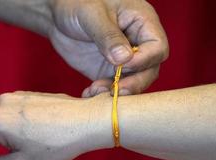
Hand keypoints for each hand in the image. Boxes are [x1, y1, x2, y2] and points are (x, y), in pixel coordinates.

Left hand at [49, 0, 168, 95]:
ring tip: (95, 91)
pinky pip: (112, 87)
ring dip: (116, 92)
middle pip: (149, 70)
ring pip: (132, 83)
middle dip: (134, 83)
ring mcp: (123, 60)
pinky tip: (89, 93)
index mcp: (142, 23)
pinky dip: (102, 94)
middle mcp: (137, 43)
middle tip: (116, 91)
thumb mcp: (92, 14)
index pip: (157, 47)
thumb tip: (124, 59)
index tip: (123, 65)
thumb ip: (108, 35)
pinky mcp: (108, 71)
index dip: (145, 60)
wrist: (59, 15)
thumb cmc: (78, 3)